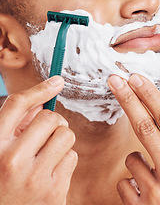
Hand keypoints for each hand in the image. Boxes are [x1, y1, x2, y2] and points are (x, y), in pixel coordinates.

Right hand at [0, 76, 76, 204]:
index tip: (57, 81)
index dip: (40, 89)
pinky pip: (72, 156)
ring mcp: (34, 178)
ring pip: (66, 135)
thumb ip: (18, 121)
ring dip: (61, 140)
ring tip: (47, 153)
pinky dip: (65, 158)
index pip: (18, 104)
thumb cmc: (4, 177)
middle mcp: (12, 160)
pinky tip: (52, 170)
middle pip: (50, 117)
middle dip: (53, 122)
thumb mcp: (1, 147)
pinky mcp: (54, 192)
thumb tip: (44, 98)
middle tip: (47, 133)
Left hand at [108, 74, 159, 204]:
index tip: (134, 78)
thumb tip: (151, 107)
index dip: (149, 96)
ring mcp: (159, 193)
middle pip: (146, 128)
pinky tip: (142, 193)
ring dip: (136, 162)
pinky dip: (130, 183)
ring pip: (132, 159)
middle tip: (114, 80)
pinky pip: (124, 183)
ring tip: (150, 175)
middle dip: (129, 101)